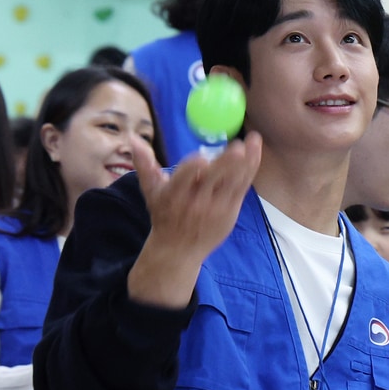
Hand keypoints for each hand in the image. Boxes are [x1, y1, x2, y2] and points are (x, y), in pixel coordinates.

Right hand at [137, 133, 260, 265]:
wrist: (178, 250)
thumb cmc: (164, 216)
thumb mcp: (151, 192)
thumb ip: (145, 165)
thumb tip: (133, 139)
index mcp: (174, 195)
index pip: (183, 179)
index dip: (192, 169)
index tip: (202, 158)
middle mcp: (196, 202)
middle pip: (213, 180)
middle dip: (226, 164)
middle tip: (237, 147)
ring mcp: (216, 208)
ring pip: (233, 183)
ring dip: (245, 162)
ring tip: (252, 141)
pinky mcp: (231, 211)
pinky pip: (242, 187)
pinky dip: (249, 170)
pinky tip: (254, 153)